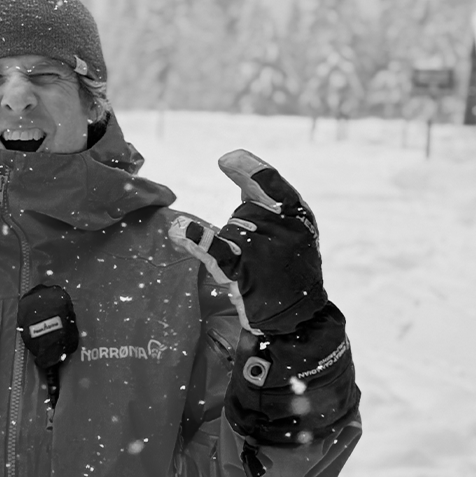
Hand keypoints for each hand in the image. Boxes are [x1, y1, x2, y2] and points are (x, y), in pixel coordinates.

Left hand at [169, 149, 325, 335]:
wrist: (297, 316)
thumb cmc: (290, 266)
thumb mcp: (288, 227)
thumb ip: (262, 195)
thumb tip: (229, 160)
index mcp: (297, 215)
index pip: (271, 182)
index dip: (249, 169)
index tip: (226, 159)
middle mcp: (284, 230)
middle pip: (243, 212)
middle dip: (246, 232)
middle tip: (267, 260)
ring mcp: (262, 252)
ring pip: (229, 230)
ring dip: (235, 249)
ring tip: (258, 271)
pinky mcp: (242, 273)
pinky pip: (215, 251)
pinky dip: (196, 240)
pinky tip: (177, 231)